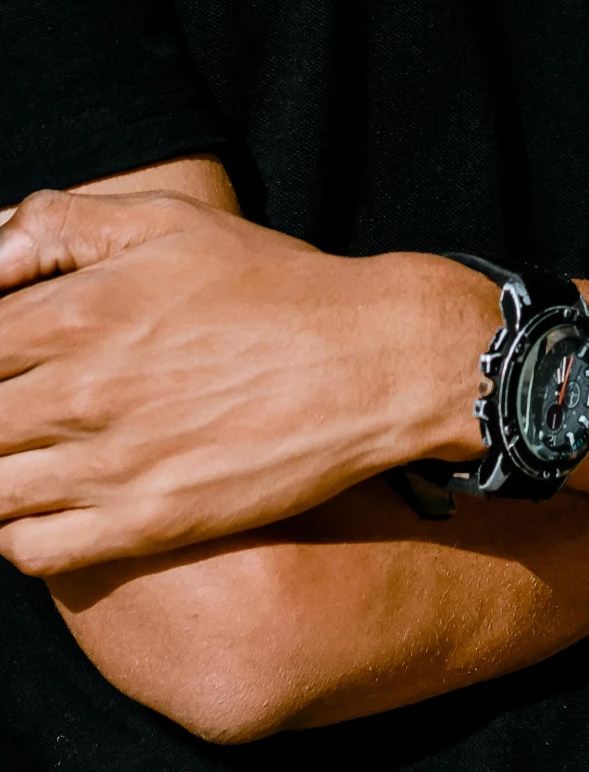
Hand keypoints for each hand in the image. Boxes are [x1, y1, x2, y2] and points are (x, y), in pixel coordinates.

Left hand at [0, 188, 493, 573]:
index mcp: (81, 311)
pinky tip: (42, 501)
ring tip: (26, 450)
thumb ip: (59, 225)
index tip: (4, 359)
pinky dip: (15, 532)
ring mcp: (111, 466)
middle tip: (16, 406)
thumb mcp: (170, 221)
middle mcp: (82, 392)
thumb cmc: (272, 283)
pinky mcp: (144, 523)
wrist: (369, 361)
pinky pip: (29, 549)